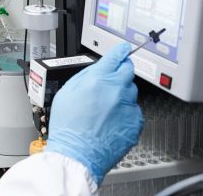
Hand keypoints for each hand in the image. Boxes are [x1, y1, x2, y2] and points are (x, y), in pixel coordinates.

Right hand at [46, 43, 143, 184]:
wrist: (77, 153)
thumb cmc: (68, 126)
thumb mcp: (67, 91)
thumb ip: (86, 76)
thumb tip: (100, 68)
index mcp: (98, 79)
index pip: (116, 57)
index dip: (121, 51)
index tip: (124, 49)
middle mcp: (116, 90)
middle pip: (128, 71)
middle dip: (121, 73)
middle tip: (110, 83)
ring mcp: (128, 107)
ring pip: (131, 92)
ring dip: (122, 95)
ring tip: (105, 110)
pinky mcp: (135, 122)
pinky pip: (134, 111)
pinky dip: (125, 113)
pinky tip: (111, 121)